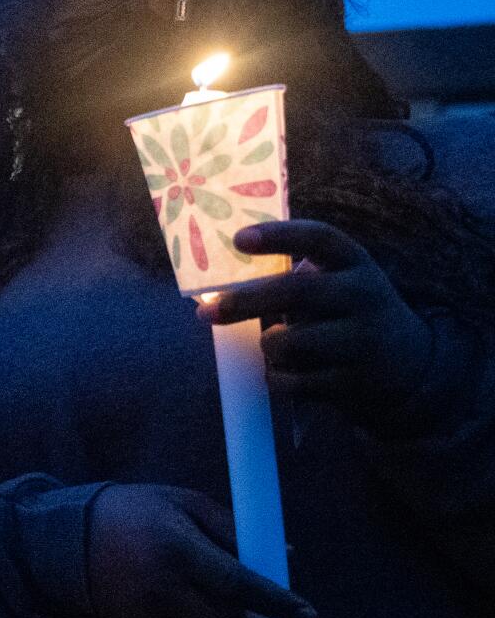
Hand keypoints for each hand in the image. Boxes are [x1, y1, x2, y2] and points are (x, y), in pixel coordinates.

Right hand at [84, 484, 315, 617]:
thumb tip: (284, 555)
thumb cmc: (134, 513)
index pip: (240, 586)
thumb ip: (233, 528)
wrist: (66, 540)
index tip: (307, 614)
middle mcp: (164, 589)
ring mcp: (148, 617)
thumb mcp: (184, 503)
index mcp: (179, 550)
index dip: (279, 604)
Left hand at [198, 219, 431, 421]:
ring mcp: (363, 340)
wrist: (411, 367)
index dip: (279, 235)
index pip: (320, 237)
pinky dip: (276, 377)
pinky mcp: (354, 382)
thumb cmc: (349, 315)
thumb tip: (218, 282)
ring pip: (288, 343)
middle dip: (245, 301)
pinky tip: (287, 372)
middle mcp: (364, 296)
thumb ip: (292, 278)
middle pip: (296, 292)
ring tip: (276, 344)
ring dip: (268, 346)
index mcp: (356, 263)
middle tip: (205, 313)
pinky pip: (291, 381)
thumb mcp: (339, 284)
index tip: (238, 239)